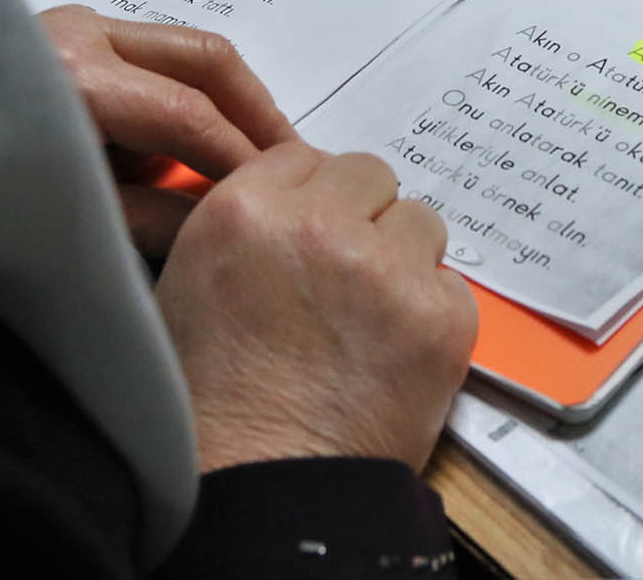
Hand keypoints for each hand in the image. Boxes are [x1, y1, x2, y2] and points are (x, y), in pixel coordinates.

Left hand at [38, 5, 295, 255]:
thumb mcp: (69, 214)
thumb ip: (156, 216)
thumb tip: (227, 216)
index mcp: (76, 74)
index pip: (188, 114)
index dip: (240, 157)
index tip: (279, 196)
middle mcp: (85, 32)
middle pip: (205, 58)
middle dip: (257, 111)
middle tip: (293, 160)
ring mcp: (82, 27)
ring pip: (188, 54)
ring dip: (229, 104)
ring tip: (259, 156)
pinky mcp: (80, 38)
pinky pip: (158, 62)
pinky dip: (191, 100)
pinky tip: (205, 146)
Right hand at [156, 144, 478, 470]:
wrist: (262, 486)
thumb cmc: (212, 402)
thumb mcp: (188, 282)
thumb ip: (243, 218)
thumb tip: (294, 189)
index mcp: (246, 209)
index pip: (304, 156)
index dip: (312, 198)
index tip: (311, 233)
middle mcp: (318, 226)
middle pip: (370, 175)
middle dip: (361, 217)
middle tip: (343, 275)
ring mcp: (386, 271)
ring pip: (419, 222)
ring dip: (402, 259)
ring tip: (369, 317)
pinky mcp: (441, 318)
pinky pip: (453, 283)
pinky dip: (431, 313)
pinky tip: (394, 351)